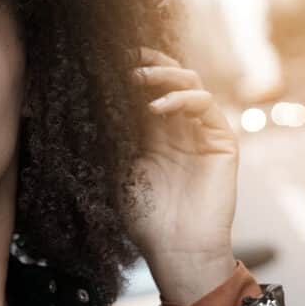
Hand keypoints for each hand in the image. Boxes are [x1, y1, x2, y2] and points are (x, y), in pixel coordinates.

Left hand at [126, 47, 238, 305]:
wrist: (177, 250)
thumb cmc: (144, 219)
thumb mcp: (117, 171)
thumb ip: (110, 137)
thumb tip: (82, 102)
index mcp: (152, 133)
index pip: (144, 89)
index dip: (130, 69)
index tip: (107, 56)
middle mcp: (178, 127)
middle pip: (169, 77)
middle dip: (148, 62)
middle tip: (125, 57)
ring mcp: (202, 132)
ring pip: (189, 83)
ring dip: (164, 74)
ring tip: (138, 77)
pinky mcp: (222, 142)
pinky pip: (206, 106)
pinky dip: (182, 99)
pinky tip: (157, 109)